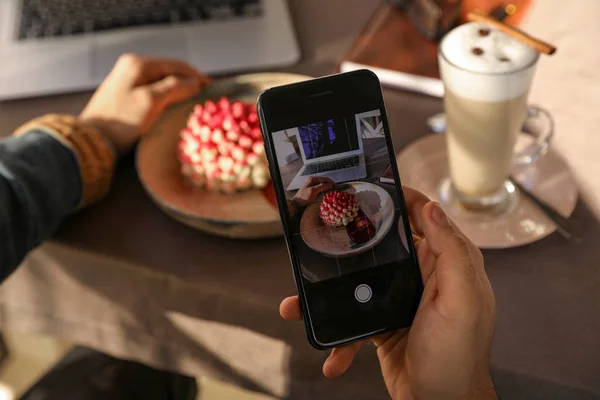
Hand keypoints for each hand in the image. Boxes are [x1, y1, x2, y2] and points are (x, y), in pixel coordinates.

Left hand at [80, 54, 209, 155]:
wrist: (92, 140)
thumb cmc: (122, 121)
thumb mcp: (151, 101)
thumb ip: (175, 87)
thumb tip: (195, 82)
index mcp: (138, 64)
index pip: (177, 65)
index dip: (197, 77)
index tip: (212, 89)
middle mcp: (132, 67)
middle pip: (170, 72)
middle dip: (189, 84)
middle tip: (205, 97)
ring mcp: (127, 80)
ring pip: (162, 82)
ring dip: (178, 91)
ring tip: (193, 103)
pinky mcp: (125, 94)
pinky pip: (153, 91)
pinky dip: (167, 97)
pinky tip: (175, 107)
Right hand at [280, 187, 496, 399]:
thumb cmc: (458, 357)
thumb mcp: (461, 301)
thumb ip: (450, 252)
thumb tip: (432, 207)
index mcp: (447, 262)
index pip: (423, 216)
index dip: (399, 197)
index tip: (370, 187)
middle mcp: (424, 275)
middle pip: (383, 243)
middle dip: (352, 240)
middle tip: (324, 233)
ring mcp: (401, 298)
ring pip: (361, 280)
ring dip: (331, 291)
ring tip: (302, 301)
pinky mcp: (383, 321)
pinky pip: (354, 315)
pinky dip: (340, 333)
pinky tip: (332, 353)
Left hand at [292, 176, 334, 207]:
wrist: (297, 203)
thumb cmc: (303, 197)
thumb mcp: (313, 191)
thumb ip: (321, 187)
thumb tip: (330, 185)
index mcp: (312, 179)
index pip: (325, 179)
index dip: (331, 182)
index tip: (337, 186)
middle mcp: (313, 180)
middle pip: (324, 181)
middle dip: (330, 185)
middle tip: (336, 189)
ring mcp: (313, 185)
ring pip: (323, 185)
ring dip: (328, 188)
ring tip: (333, 192)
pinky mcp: (313, 189)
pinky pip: (321, 189)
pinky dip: (325, 191)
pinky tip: (328, 194)